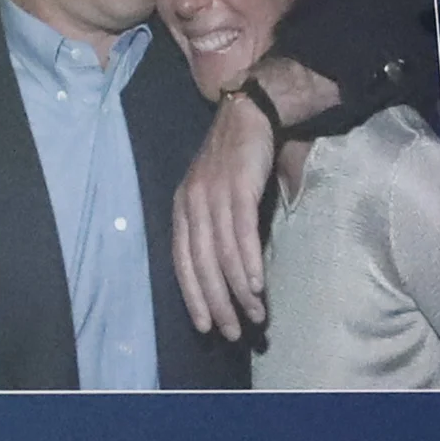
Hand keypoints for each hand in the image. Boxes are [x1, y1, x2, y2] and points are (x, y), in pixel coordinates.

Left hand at [172, 90, 272, 338]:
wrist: (251, 109)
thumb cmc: (238, 155)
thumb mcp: (217, 191)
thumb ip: (219, 224)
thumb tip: (233, 265)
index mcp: (182, 208)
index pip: (183, 262)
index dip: (193, 296)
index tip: (207, 325)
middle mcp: (192, 204)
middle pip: (201, 265)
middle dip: (217, 302)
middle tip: (233, 331)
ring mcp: (213, 195)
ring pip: (222, 254)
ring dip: (239, 290)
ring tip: (255, 314)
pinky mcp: (237, 186)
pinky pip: (241, 232)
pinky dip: (248, 261)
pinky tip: (257, 284)